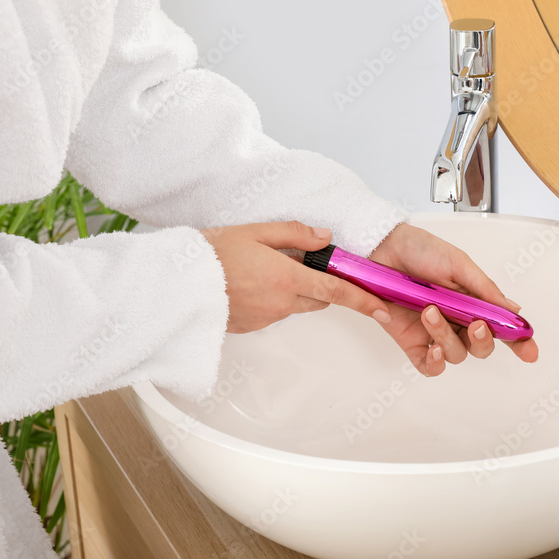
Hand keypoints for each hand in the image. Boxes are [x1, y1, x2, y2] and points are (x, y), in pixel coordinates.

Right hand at [200, 221, 390, 333]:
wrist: (175, 283)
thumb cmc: (211, 254)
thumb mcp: (256, 231)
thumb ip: (295, 234)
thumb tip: (325, 238)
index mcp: (287, 279)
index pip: (337, 291)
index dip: (364, 300)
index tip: (383, 309)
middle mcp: (281, 303)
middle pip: (319, 299)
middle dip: (320, 285)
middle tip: (300, 262)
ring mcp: (266, 318)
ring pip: (295, 305)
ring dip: (293, 291)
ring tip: (264, 269)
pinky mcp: (251, 327)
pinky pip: (273, 312)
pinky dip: (272, 299)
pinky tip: (250, 283)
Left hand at [370, 223, 538, 376]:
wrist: (382, 248)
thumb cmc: (419, 250)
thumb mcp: (458, 264)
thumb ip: (485, 290)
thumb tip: (512, 310)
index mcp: (474, 301)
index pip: (501, 326)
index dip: (519, 341)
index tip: (530, 351)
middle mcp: (457, 320)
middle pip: (481, 347)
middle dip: (483, 340)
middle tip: (475, 323)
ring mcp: (435, 332)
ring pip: (456, 354)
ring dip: (446, 337)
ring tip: (430, 311)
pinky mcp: (411, 342)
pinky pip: (429, 366)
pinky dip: (434, 362)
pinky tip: (432, 347)